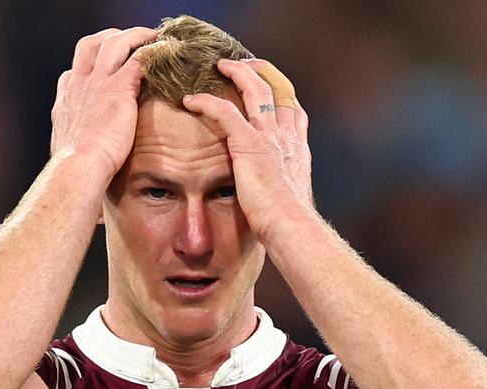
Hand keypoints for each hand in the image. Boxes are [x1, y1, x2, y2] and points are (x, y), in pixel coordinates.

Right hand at [50, 27, 157, 177]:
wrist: (79, 164)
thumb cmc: (76, 166)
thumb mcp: (66, 147)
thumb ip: (74, 139)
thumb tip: (76, 151)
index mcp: (67, 99)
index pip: (73, 72)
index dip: (88, 66)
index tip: (101, 69)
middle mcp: (80, 84)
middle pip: (91, 45)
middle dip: (110, 38)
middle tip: (128, 40)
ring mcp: (98, 82)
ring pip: (114, 43)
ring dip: (134, 36)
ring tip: (151, 37)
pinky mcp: (119, 88)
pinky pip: (138, 59)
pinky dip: (151, 51)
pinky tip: (163, 51)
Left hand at [182, 59, 312, 242]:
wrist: (291, 225)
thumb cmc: (287, 221)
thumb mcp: (289, 196)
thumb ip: (280, 183)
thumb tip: (273, 190)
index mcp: (296, 148)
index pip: (292, 109)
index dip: (280, 92)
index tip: (269, 84)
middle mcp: (285, 136)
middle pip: (276, 89)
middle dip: (259, 72)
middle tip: (243, 64)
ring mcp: (268, 137)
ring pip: (254, 89)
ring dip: (236, 73)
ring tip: (220, 67)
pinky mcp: (248, 144)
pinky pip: (224, 112)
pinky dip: (206, 102)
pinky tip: (191, 100)